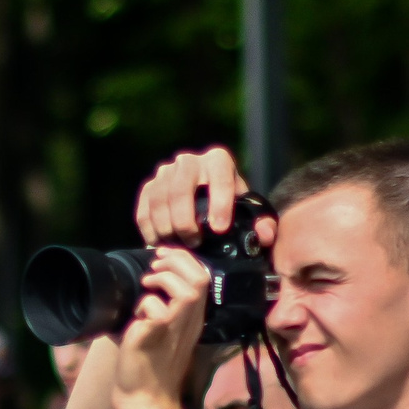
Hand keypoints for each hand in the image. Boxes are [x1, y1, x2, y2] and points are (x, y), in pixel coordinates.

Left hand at [110, 250, 210, 408]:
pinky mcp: (156, 336)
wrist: (145, 398)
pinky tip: (137, 316)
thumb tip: (151, 278)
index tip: (163, 255)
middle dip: (175, 261)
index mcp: (192, 318)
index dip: (184, 258)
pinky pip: (156, 308)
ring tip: (147, 283)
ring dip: (163, 278)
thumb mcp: (163, 329)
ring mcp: (175, 329)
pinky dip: (144, 303)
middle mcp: (189, 322)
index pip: (202, 276)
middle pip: (199, 278)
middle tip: (154, 265)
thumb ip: (165, 305)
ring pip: (186, 290)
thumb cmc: (149, 364)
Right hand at [132, 147, 275, 249]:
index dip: (219, 204)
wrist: (206, 199)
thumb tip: (263, 236)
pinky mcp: (150, 187)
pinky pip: (144, 208)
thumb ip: (263, 225)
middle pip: (181, 187)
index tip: (219, 229)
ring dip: (166, 227)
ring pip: (159, 199)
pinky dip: (149, 229)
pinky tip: (159, 243)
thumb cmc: (230, 208)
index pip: (219, 178)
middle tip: (194, 243)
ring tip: (177, 247)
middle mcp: (189, 161)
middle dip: (185, 219)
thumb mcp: (250, 213)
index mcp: (218, 161)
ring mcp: (166, 172)